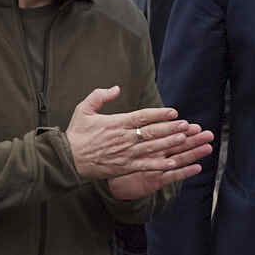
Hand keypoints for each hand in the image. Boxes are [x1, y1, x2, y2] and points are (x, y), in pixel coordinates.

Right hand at [67, 85, 212, 186]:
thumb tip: (116, 88)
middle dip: (171, 128)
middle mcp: (124, 138)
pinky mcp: (125, 167)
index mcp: (116, 123)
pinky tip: (173, 162)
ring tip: (185, 139)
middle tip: (186, 124)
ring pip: (152, 147)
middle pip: (152, 131)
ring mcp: (126, 153)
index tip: (174, 111)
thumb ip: (99, 96)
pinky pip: (145, 165)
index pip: (142, 116)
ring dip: (169, 143)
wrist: (68, 158)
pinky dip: (159, 164)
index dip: (159, 114)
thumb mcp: (84, 109)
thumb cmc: (76, 134)